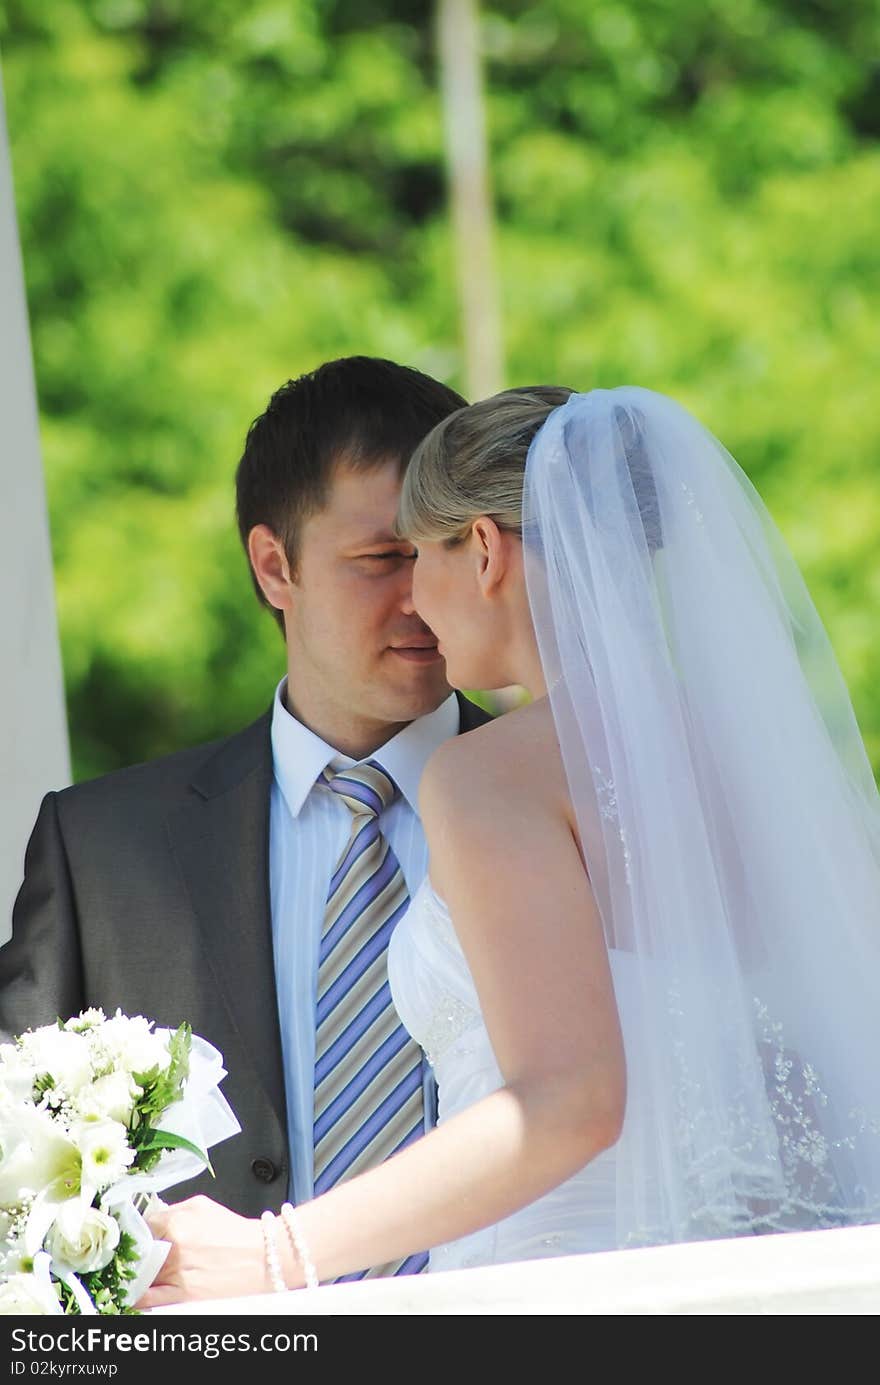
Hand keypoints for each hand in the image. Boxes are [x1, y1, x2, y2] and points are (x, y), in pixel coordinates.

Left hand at [136, 1195, 269, 1308]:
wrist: (261, 1258)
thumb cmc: (235, 1232)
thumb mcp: (202, 1206)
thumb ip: (173, 1209)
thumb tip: (152, 1218)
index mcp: (177, 1223)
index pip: (144, 1226)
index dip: (144, 1230)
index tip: (145, 1235)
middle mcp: (174, 1249)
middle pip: (141, 1252)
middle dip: (143, 1252)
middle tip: (148, 1254)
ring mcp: (177, 1275)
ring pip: (142, 1276)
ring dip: (143, 1273)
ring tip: (150, 1271)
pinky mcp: (183, 1298)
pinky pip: (147, 1300)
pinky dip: (141, 1296)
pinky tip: (144, 1290)